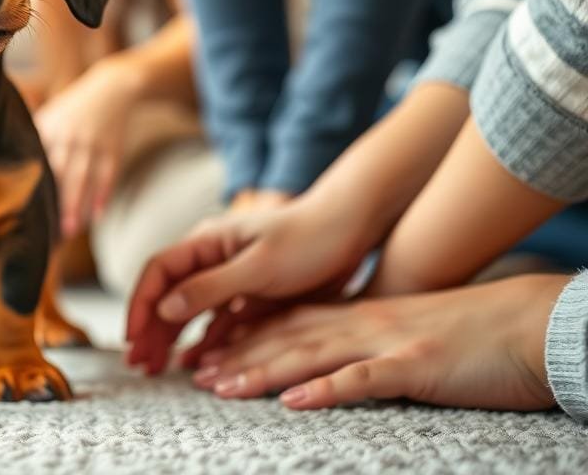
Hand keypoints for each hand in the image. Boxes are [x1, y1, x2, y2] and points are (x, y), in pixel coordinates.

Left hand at [35, 56, 138, 237]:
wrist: (111, 88)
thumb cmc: (72, 108)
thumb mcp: (50, 115)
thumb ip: (33, 138)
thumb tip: (5, 161)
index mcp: (49, 129)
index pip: (37, 163)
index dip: (30, 187)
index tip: (22, 212)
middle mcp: (70, 137)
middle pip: (61, 174)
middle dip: (56, 203)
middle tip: (49, 233)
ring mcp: (93, 143)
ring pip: (84, 179)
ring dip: (78, 206)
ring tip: (70, 231)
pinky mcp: (113, 149)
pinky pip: (108, 176)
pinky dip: (103, 195)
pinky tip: (98, 215)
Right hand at [125, 190, 373, 374]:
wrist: (352, 231)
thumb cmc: (308, 239)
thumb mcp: (258, 266)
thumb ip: (209, 288)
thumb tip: (163, 307)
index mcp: (206, 243)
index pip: (158, 273)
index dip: (140, 305)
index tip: (132, 338)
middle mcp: (212, 260)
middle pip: (168, 295)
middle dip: (149, 329)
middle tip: (137, 365)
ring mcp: (230, 279)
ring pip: (189, 311)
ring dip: (170, 338)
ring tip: (155, 369)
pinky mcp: (251, 295)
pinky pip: (217, 322)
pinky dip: (202, 342)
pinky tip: (192, 364)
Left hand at [191, 274, 565, 411]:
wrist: (528, 324)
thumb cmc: (471, 335)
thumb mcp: (406, 333)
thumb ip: (366, 343)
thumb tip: (331, 362)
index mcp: (360, 318)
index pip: (288, 324)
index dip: (243, 337)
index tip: (204, 353)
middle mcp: (363, 325)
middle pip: (287, 339)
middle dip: (237, 355)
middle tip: (193, 371)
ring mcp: (387, 344)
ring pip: (311, 356)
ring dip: (262, 371)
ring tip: (221, 385)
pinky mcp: (416, 366)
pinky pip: (365, 379)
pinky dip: (327, 390)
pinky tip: (295, 402)